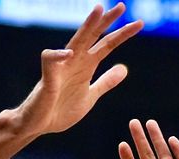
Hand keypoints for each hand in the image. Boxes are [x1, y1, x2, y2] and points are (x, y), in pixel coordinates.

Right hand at [15, 4, 142, 136]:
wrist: (38, 125)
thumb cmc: (60, 111)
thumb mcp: (90, 96)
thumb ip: (105, 82)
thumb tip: (124, 68)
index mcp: (86, 66)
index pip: (106, 45)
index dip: (122, 35)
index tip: (139, 24)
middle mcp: (74, 62)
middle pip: (92, 36)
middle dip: (106, 21)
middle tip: (122, 6)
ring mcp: (61, 68)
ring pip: (75, 41)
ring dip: (87, 26)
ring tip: (98, 11)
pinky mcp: (47, 78)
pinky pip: (50, 60)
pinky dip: (58, 56)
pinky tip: (69, 54)